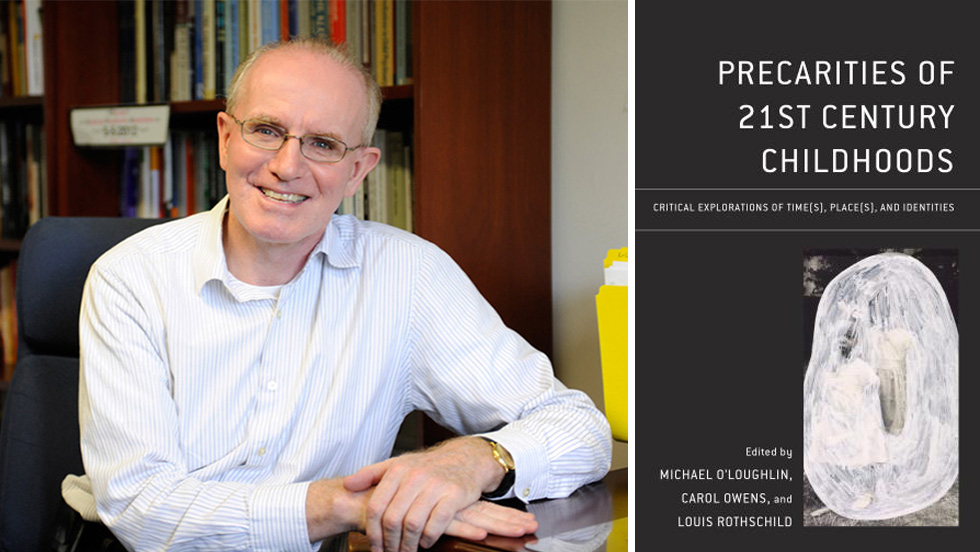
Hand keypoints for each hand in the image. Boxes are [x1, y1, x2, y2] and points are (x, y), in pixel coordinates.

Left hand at [343, 437, 535, 550]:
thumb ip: (371, 474)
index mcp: (398, 470)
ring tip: (408, 550)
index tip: (375, 546)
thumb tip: (347, 485)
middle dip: (390, 543)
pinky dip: (429, 538)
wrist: (466, 459)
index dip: (372, 532)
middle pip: (392, 519)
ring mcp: (436, 485)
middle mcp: (415, 476)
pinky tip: (426, 542)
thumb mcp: (399, 464)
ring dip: (408, 544)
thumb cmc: (428, 467)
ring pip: (413, 524)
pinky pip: (436, 524)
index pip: (376, 507)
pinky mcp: (454, 495)